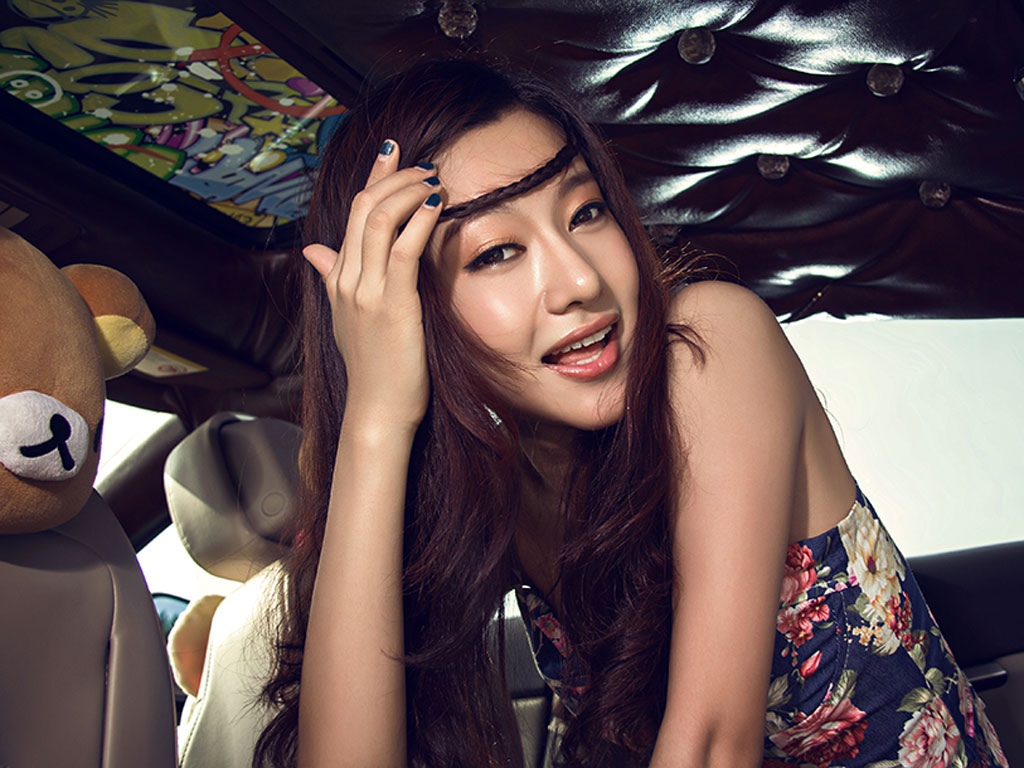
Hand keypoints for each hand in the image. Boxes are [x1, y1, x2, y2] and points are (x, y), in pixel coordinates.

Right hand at [303, 140, 442, 435]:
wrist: (376, 409)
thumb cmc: (373, 368)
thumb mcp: (347, 318)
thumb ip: (332, 278)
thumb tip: (314, 250)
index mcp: (338, 279)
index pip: (352, 215)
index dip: (373, 180)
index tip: (391, 155)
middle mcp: (347, 279)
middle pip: (364, 208)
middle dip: (394, 177)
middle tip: (423, 165)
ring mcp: (366, 290)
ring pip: (380, 220)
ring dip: (410, 192)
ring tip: (434, 180)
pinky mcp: (392, 303)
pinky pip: (403, 249)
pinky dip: (420, 220)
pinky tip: (436, 205)